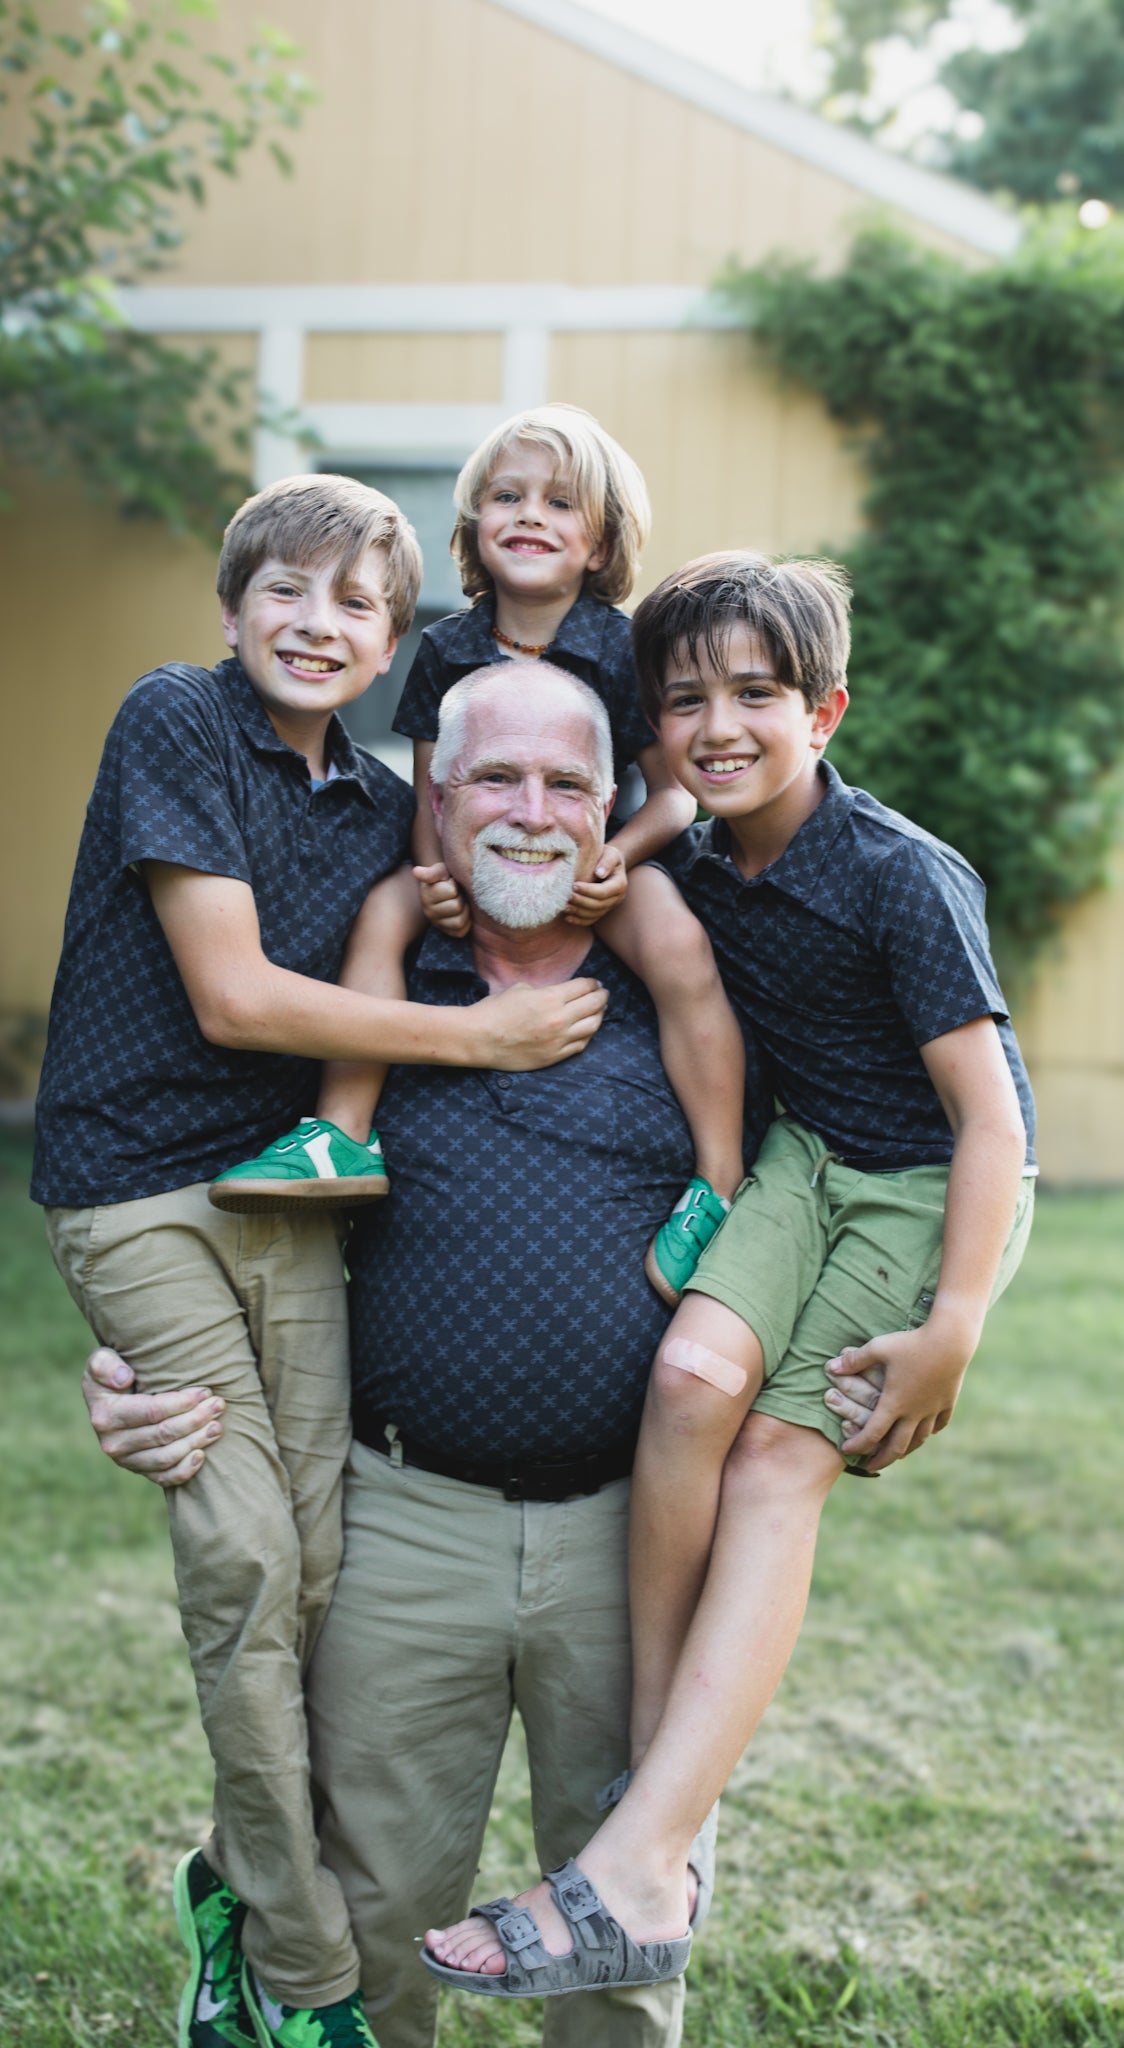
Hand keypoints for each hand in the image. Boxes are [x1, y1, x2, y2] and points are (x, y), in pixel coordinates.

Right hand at [83, 1347, 224, 1487]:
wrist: (108, 1397)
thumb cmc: (111, 1373)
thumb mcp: (101, 1360)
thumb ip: (105, 1364)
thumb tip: (124, 1378)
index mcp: (105, 1415)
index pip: (152, 1412)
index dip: (181, 1403)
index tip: (204, 1391)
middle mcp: (113, 1442)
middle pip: (163, 1434)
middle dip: (195, 1419)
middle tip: (218, 1405)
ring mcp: (126, 1460)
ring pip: (166, 1457)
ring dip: (196, 1442)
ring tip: (217, 1426)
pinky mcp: (138, 1470)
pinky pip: (163, 1478)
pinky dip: (184, 1471)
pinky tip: (202, 1455)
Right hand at [414, 862, 470, 937]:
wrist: (452, 889)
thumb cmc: (446, 879)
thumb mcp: (440, 871)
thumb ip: (431, 872)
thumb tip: (416, 871)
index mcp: (426, 895)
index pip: (451, 891)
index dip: (454, 884)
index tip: (450, 882)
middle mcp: (428, 912)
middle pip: (456, 906)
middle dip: (461, 898)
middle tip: (457, 894)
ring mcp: (438, 924)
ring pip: (459, 921)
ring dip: (465, 910)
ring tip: (460, 902)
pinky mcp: (448, 933)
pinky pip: (461, 931)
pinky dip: (467, 922)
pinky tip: (462, 913)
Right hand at [470, 977, 607, 1068]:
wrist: (478, 1039)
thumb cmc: (494, 1010)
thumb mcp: (520, 989)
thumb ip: (544, 990)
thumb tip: (558, 992)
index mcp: (550, 998)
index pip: (584, 987)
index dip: (592, 983)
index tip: (594, 983)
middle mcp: (559, 1019)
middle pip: (593, 1005)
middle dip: (601, 996)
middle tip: (603, 993)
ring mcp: (558, 1040)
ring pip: (592, 1026)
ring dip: (599, 1015)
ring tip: (598, 1011)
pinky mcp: (554, 1056)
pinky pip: (580, 1045)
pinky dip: (587, 1035)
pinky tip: (586, 1029)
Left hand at [564, 845, 627, 926]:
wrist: (608, 862)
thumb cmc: (606, 855)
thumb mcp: (611, 853)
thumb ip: (607, 861)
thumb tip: (600, 873)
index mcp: (620, 884)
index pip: (604, 892)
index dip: (589, 891)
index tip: (574, 885)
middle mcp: (617, 898)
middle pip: (598, 905)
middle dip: (581, 902)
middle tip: (566, 896)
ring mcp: (609, 906)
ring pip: (594, 914)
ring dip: (578, 912)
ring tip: (564, 906)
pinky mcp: (602, 911)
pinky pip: (591, 920)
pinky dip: (579, 920)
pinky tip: (567, 917)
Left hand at [824, 1318, 973, 1472]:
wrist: (950, 1340)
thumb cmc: (911, 1343)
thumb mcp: (878, 1348)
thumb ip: (854, 1360)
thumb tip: (830, 1367)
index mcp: (894, 1403)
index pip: (872, 1433)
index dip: (858, 1444)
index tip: (846, 1450)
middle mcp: (914, 1412)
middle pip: (896, 1446)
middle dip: (881, 1459)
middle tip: (870, 1466)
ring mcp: (932, 1409)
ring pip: (918, 1439)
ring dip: (905, 1450)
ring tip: (896, 1455)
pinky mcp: (947, 1402)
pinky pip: (938, 1425)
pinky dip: (928, 1432)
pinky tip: (925, 1433)